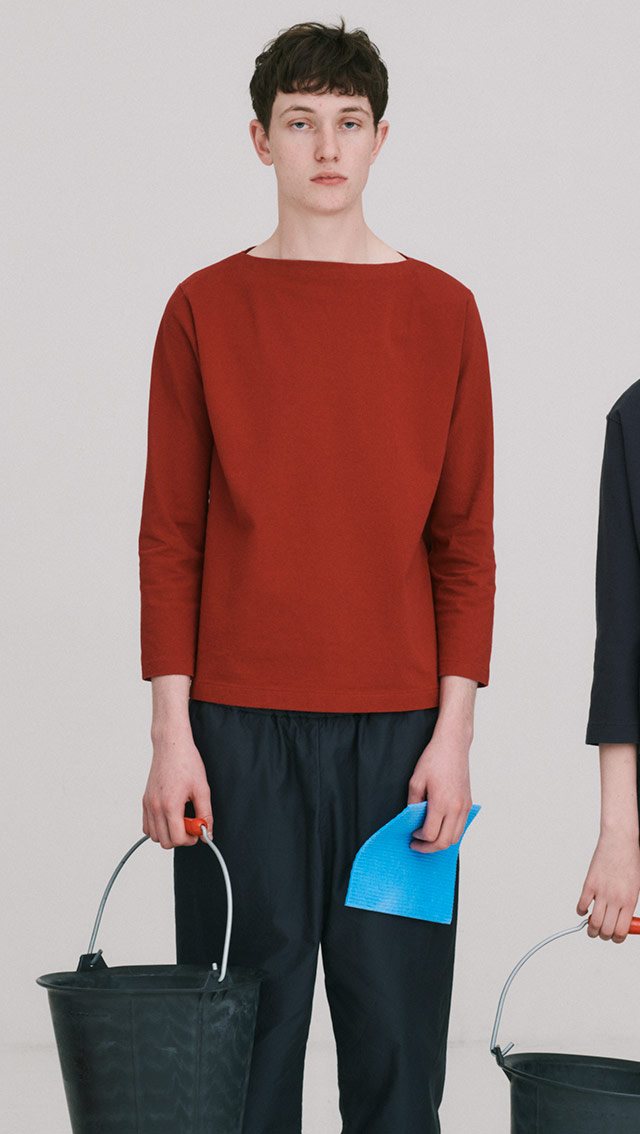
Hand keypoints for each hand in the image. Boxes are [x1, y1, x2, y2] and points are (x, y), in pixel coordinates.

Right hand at [142, 723, 212, 848]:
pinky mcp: (145, 800)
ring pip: (154, 836)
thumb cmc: (186, 762)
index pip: (178, 838)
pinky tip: (170, 816)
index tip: (198, 830)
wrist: (171, 745)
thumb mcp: (202, 789)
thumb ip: (205, 814)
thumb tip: (206, 832)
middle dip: (181, 838)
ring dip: (169, 833)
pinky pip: (147, 826)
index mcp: (170, 805)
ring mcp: (148, 804)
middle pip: (165, 841)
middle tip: (191, 824)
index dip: (191, 839)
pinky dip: (158, 827)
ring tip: (181, 818)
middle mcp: (155, 807)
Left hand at [407, 724, 471, 852]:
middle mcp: (456, 808)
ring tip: (428, 839)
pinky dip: (450, 833)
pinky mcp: (469, 803)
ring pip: (455, 837)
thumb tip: (411, 820)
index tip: (411, 835)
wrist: (453, 745)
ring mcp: (465, 807)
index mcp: (442, 803)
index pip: (431, 834)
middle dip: (429, 848)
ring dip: (441, 842)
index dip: (419, 839)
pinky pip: (461, 827)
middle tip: (416, 845)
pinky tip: (440, 828)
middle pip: (444, 842)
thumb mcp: (416, 781)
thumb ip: (413, 804)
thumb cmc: (434, 759)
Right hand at [577, 829, 639, 941]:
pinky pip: (582, 905)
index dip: (617, 938)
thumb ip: (628, 905)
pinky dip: (581, 911)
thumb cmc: (630, 861)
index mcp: (629, 901)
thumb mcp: (635, 887)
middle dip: (603, 935)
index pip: (621, 931)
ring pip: (593, 922)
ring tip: (592, 927)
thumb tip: (623, 921)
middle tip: (602, 932)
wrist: (620, 841)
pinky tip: (584, 909)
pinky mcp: (589, 884)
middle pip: (606, 930)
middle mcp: (615, 899)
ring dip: (591, 929)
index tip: (615, 936)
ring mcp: (601, 892)